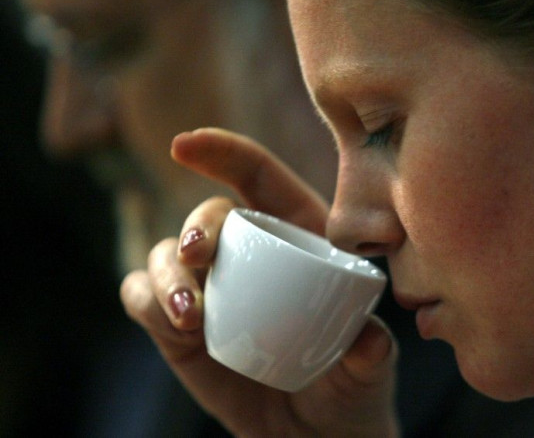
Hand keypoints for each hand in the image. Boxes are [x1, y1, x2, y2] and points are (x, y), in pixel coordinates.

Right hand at [120, 128, 398, 436]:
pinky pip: (142, 294)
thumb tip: (366, 342)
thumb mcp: (367, 367)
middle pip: (211, 215)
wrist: (313, 430)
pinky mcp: (176, 324)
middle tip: (200, 255)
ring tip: (188, 313)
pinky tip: (168, 321)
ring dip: (167, 270)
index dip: (223, 152)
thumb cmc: (348, 383)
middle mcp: (248, 252)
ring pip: (168, 251)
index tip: (186, 144)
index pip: (259, 177)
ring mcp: (209, 287)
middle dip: (198, 225)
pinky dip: (146, 298)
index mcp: (297, 236)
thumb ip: (371, 351)